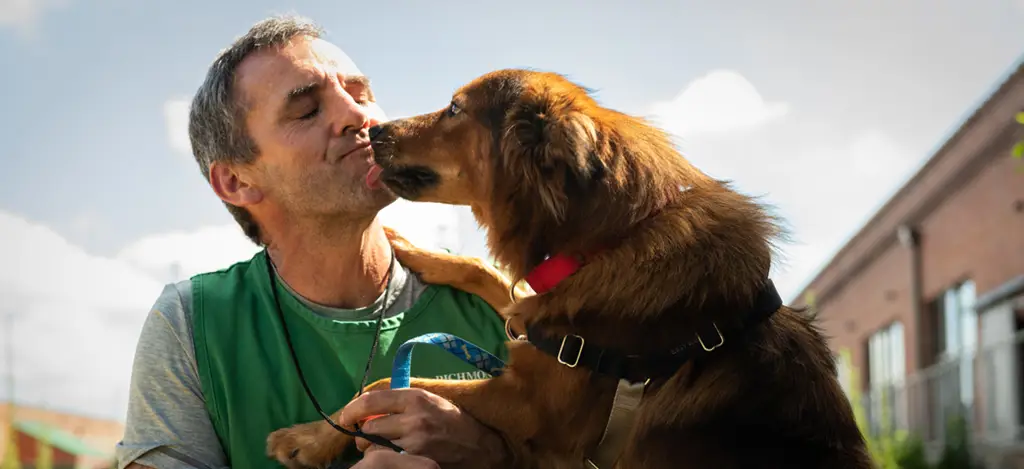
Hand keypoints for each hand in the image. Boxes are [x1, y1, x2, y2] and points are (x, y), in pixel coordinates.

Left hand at [339, 388, 509, 468]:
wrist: (481, 446)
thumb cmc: (453, 421)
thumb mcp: (431, 401)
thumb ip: (402, 400)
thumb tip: (369, 406)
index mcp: (415, 398)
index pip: (371, 401)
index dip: (352, 410)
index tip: (345, 418)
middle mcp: (414, 418)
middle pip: (369, 427)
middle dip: (364, 434)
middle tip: (368, 437)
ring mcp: (415, 442)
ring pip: (374, 447)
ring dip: (373, 448)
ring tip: (384, 447)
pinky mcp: (417, 460)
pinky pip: (387, 460)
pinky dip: (385, 459)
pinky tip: (393, 457)